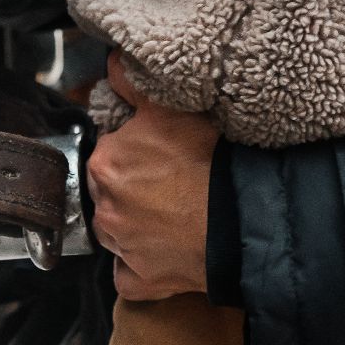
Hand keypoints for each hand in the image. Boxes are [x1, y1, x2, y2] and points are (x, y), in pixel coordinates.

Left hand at [86, 52, 217, 300]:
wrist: (240, 220)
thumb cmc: (207, 161)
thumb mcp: (170, 108)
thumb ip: (131, 83)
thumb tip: (110, 64)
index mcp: (105, 164)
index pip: (109, 153)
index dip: (133, 151)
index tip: (156, 153)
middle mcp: (104, 209)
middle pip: (109, 193)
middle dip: (130, 188)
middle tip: (167, 182)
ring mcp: (122, 249)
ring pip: (117, 232)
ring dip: (134, 224)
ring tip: (171, 213)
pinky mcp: (141, 280)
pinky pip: (129, 274)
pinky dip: (139, 266)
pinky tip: (160, 252)